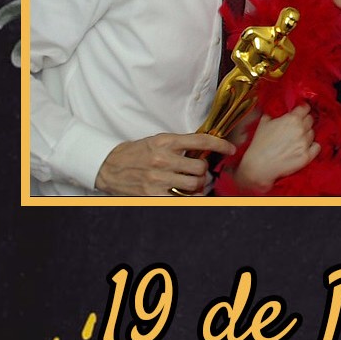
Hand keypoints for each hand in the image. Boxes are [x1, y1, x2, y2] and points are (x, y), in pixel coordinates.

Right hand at [95, 131, 235, 197]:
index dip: (220, 144)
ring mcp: (158, 178)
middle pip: (200, 167)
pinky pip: (181, 199)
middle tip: (200, 172)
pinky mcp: (153, 194)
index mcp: (166, 141)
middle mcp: (163, 159)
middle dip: (204, 171)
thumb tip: (205, 149)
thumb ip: (181, 144)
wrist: (110, 166)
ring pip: (194, 185)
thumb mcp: (158, 140)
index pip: (201, 140)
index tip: (230, 149)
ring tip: (191, 183)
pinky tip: (184, 193)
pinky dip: (187, 197)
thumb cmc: (137, 152)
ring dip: (197, 185)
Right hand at [234, 106, 318, 193]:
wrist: (259, 165)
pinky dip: (313, 146)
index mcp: (292, 118)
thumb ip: (274, 112)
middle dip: (304, 121)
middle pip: (310, 119)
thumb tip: (280, 108)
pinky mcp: (307, 156)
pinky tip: (305, 147)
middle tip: (297, 127)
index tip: (299, 113)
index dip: (302, 110)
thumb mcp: (264, 122)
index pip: (305, 108)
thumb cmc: (260, 144)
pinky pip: (317, 147)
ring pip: (312, 133)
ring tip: (297, 139)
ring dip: (307, 134)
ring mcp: (305, 143)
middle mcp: (301, 129)